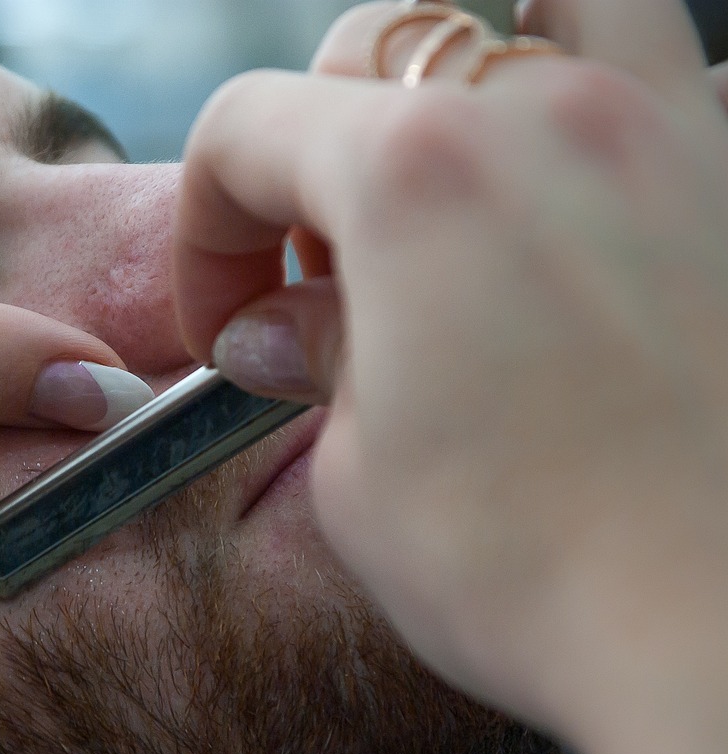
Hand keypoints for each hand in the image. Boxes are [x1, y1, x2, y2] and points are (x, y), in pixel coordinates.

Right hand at [175, 0, 727, 732]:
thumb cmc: (538, 576)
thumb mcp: (357, 473)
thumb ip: (313, 363)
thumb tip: (278, 330)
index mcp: (416, 178)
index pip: (247, 130)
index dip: (204, 229)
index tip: (222, 319)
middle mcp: (549, 118)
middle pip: (371, 53)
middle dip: (308, 164)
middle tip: (315, 284)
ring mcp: (671, 136)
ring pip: (535, 12)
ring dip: (456, 80)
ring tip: (442, 187)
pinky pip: (664, 78)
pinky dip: (591, 107)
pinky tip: (571, 208)